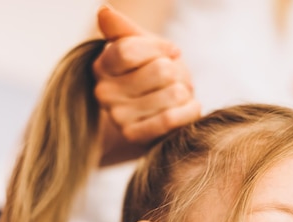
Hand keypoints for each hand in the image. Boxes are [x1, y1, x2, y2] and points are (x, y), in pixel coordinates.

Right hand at [93, 6, 200, 144]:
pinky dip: (189, 110)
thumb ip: (123, 29)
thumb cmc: (151, 72)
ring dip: (185, 92)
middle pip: (159, 70)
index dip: (161, 48)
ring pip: (172, 93)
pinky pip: (171, 119)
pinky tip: (188, 107)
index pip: (131, 50)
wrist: (156, 112)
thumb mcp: (140, 45)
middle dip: (177, 71)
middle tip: (174, 79)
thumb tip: (104, 11)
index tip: (172, 52)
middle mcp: (103, 92)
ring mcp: (118, 117)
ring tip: (177, 95)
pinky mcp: (134, 137)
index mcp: (102, 65)